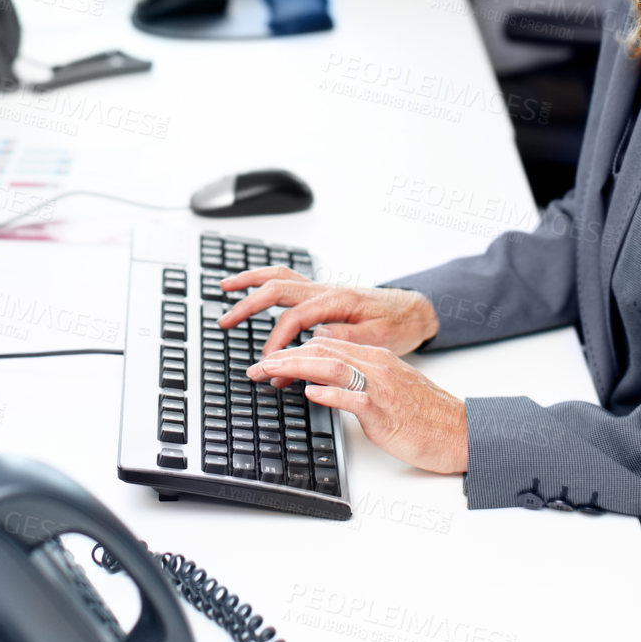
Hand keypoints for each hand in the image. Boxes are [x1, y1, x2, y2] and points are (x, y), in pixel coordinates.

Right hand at [219, 268, 437, 357]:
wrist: (415, 310)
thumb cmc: (398, 324)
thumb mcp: (378, 338)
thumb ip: (345, 337)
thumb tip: (315, 339)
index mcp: (337, 300)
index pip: (294, 318)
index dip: (278, 342)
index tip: (269, 365)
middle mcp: (325, 290)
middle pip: (277, 288)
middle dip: (247, 303)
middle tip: (225, 321)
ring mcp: (322, 289)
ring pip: (279, 277)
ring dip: (250, 280)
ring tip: (225, 288)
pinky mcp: (322, 294)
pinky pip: (288, 282)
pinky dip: (266, 282)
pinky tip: (254, 289)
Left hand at [248, 337, 466, 474]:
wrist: (460, 432)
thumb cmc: (426, 416)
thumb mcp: (388, 391)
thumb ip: (359, 383)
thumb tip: (324, 387)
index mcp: (376, 359)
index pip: (327, 345)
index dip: (293, 351)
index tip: (268, 361)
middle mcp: (377, 366)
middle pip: (323, 351)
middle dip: (284, 357)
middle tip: (256, 367)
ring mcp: (382, 387)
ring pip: (333, 367)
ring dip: (296, 368)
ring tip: (270, 372)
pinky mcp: (386, 411)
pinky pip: (355, 398)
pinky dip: (330, 393)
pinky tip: (310, 393)